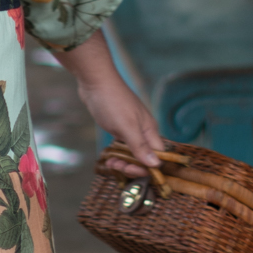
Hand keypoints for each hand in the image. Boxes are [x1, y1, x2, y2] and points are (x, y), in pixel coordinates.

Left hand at [64, 34, 163, 167]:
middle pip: (145, 157)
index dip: (147, 168)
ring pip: (132, 153)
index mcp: (150, 130)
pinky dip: (117, 154)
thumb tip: (156, 164)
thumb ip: (140, 146)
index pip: (157, 156)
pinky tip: (109, 158)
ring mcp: (131, 128)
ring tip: (110, 163)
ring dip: (123, 161)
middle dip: (132, 166)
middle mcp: (143, 131)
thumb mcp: (126, 126)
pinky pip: (122, 146)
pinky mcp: (119, 127)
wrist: (95, 81)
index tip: (132, 171)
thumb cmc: (112, 101)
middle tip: (117, 166)